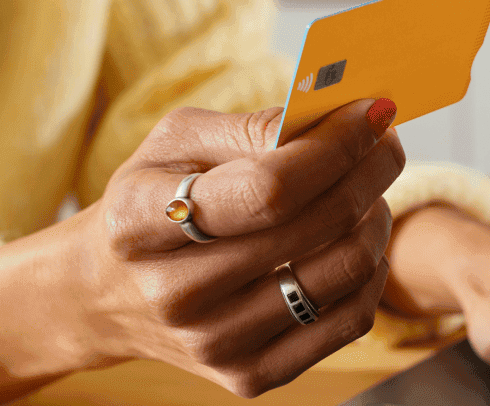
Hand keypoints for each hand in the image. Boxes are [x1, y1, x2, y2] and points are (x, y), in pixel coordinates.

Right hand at [73, 100, 403, 395]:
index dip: (335, 147)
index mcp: (142, 222)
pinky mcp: (247, 375)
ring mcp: (213, 342)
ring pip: (343, 273)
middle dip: (370, 172)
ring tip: (367, 194)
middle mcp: (174, 293)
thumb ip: (251, 127)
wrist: (103, 293)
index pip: (269, 188)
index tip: (372, 113)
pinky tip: (354, 243)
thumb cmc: (152, 198)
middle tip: (386, 144)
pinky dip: (370, 274)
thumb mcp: (175, 144)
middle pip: (316, 227)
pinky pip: (348, 322)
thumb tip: (334, 118)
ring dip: (374, 219)